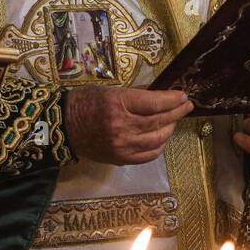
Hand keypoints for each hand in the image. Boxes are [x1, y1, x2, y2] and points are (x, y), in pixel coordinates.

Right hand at [64, 85, 193, 165]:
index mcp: (118, 105)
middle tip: (187, 106)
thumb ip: (137, 94)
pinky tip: (161, 138)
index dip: (173, 100)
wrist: (62, 126)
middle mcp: (121, 127)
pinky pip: (148, 155)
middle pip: (159, 121)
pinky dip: (159, 146)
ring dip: (170, 129)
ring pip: (157, 140)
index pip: (154, 103)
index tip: (183, 96)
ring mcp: (121, 146)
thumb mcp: (111, 90)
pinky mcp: (120, 159)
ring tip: (173, 120)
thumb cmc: (85, 102)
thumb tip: (161, 96)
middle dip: (177, 113)